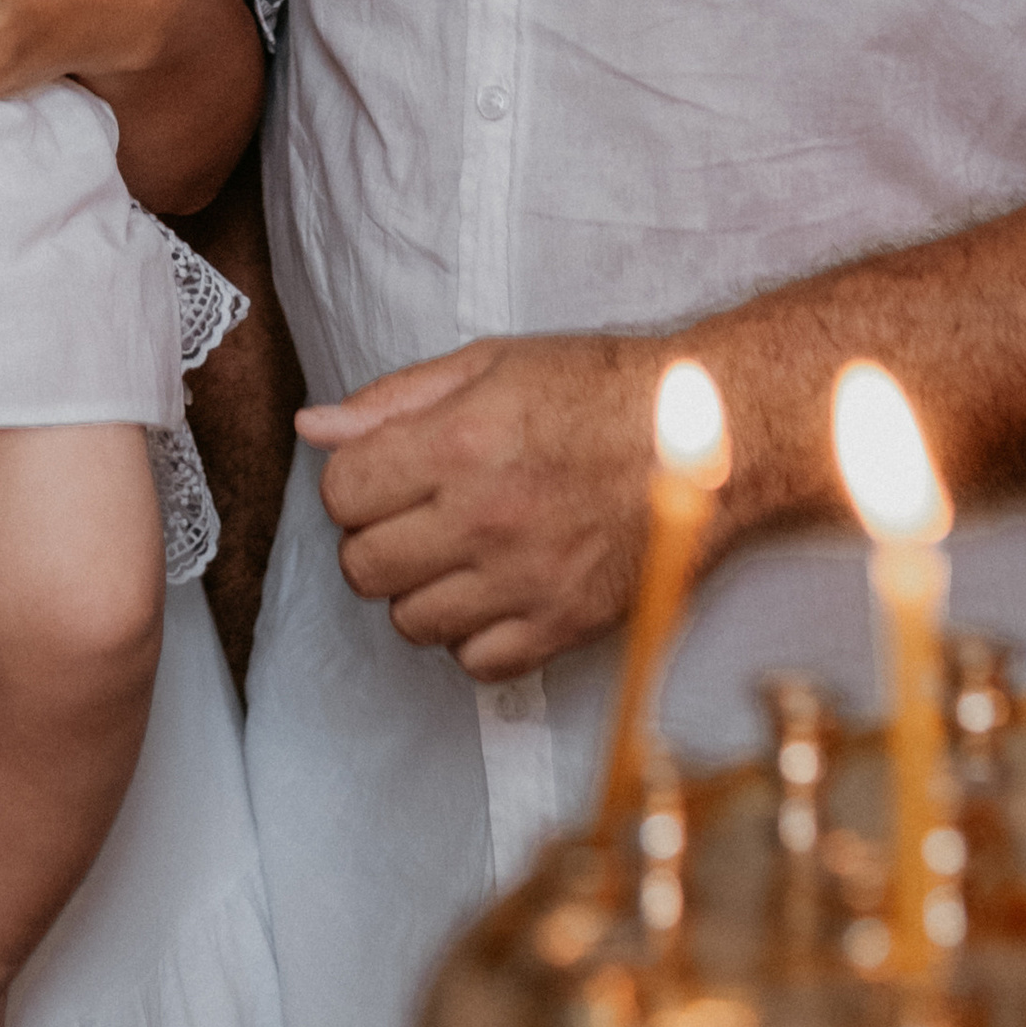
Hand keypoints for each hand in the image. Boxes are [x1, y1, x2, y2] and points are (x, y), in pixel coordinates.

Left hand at [297, 334, 663, 680]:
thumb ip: (395, 400)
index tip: (383, 474)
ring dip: (420, 590)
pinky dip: (473, 635)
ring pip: (411, 622)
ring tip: (458, 553)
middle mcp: (485, 518)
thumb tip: (313, 428)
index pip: (341, 493)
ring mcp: (526, 580)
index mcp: (459, 442)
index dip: (353, 482)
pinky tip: (494, 592)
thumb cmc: (602, 388)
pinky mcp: (565, 626)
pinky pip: (476, 662)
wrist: (712, 434)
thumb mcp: (492, 363)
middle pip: (363, 566)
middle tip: (415, 516)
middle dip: (375, 539)